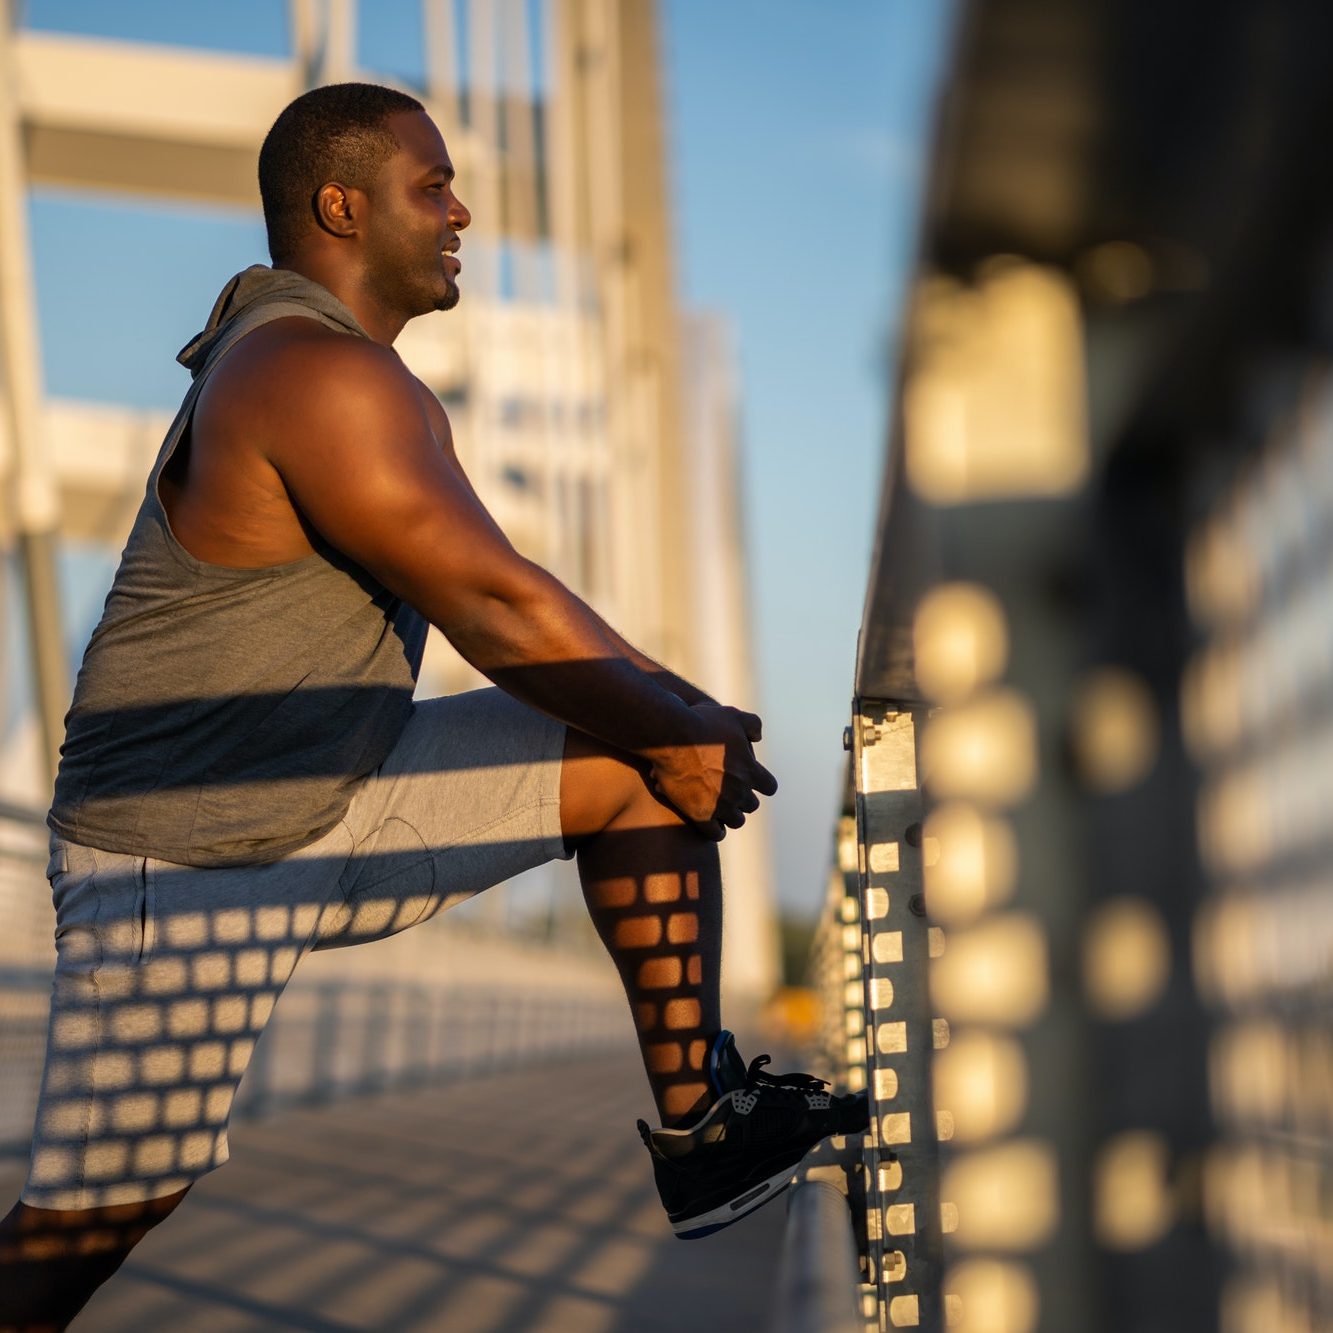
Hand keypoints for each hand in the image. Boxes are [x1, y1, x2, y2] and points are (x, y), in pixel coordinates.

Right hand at [645, 704, 777, 839]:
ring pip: (736, 821)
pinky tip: (710, 824)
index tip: (752, 780)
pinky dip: (715, 831)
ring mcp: (720, 806)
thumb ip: (752, 725)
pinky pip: (715, 834)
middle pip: (751, 805)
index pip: (770, 787)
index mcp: (750, 771)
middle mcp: (739, 791)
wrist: (672, 738)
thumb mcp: (733, 715)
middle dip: (743, 799)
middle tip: (731, 792)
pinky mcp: (700, 816)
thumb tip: (758, 737)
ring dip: (731, 815)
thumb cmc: (702, 724)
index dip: (762, 784)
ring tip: (721, 808)